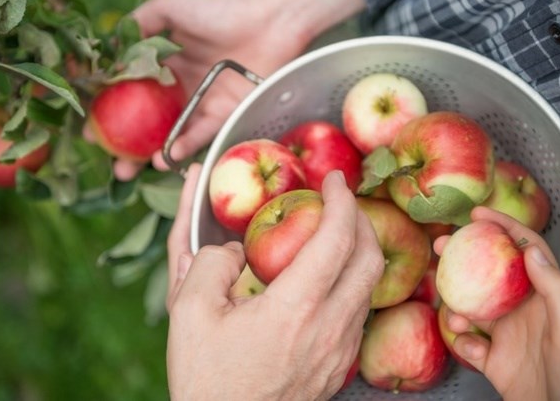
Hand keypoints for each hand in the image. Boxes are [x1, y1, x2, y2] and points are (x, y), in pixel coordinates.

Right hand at [110, 0, 364, 179]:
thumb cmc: (221, 4)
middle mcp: (183, 86)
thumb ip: (139, 26)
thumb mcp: (170, 6)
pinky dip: (185, 144)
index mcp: (167, 62)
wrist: (270, 15)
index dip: (112, 111)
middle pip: (151, 121)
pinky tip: (167, 155)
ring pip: (174, 133)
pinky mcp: (227, 112)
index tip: (93, 130)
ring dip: (154, 153)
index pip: (133, 92)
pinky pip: (202, 132)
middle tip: (114, 163)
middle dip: (131, 145)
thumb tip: (108, 50)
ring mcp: (204, 101)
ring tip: (135, 168)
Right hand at [165, 170, 383, 399]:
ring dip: (361, 251)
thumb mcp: (189, 313)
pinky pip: (359, 312)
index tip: (334, 180)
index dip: (341, 200)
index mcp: (294, 308)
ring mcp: (340, 351)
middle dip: (362, 219)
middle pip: (370, 258)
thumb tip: (232, 248)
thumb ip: (208, 263)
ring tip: (336, 234)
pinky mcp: (340, 366)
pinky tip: (327, 280)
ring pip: (370, 286)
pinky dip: (353, 282)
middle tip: (341, 201)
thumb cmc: (207, 378)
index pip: (336, 238)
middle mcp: (329, 327)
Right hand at [436, 206, 559, 400]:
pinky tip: (469, 347)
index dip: (504, 228)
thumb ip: (556, 288)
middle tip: (442, 246)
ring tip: (456, 317)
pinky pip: (468, 343)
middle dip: (465, 258)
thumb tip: (530, 250)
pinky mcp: (495, 361)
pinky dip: (462, 342)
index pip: (525, 251)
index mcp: (548, 298)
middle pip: (489, 274)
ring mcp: (508, 336)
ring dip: (457, 307)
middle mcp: (525, 312)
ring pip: (472, 307)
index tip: (477, 215)